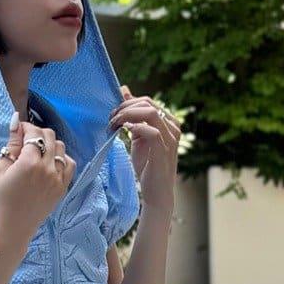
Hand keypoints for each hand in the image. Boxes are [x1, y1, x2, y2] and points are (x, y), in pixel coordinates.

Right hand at [0, 110, 76, 250]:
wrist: (11, 231)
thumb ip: (11, 145)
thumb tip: (17, 122)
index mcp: (30, 163)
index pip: (33, 133)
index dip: (24, 127)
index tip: (17, 131)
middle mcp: (48, 169)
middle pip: (49, 136)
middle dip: (37, 134)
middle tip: (25, 142)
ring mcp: (58, 179)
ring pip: (61, 148)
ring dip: (49, 144)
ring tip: (37, 153)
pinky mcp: (62, 189)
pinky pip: (69, 165)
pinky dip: (61, 158)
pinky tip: (50, 162)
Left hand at [108, 84, 179, 211]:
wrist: (157, 192)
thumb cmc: (148, 166)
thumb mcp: (138, 136)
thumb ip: (133, 116)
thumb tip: (124, 91)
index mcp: (168, 122)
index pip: (147, 101)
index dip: (127, 103)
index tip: (112, 114)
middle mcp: (172, 127)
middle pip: (147, 103)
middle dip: (125, 108)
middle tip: (110, 118)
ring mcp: (170, 138)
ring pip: (150, 112)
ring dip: (127, 115)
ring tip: (114, 124)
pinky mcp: (164, 150)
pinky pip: (150, 131)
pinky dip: (135, 128)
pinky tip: (125, 133)